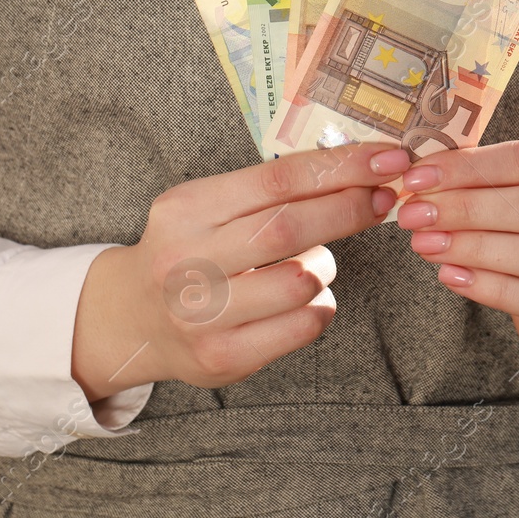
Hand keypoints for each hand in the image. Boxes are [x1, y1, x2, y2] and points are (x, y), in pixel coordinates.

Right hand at [71, 144, 409, 399]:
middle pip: (291, 228)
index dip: (341, 167)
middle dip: (350, 209)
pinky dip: (319, 306)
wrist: (132, 318)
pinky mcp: (221, 357)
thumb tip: (357, 168)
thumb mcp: (207, 206)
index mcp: (186, 209)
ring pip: (302, 281)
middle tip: (383, 199)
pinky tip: (303, 300)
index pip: (277, 178)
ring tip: (310, 264)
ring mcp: (201, 314)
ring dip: (325, 266)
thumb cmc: (189, 250)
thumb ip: (267, 190)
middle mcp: (186, 261)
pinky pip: (302, 325)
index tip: (386, 160)